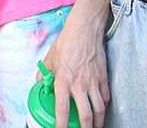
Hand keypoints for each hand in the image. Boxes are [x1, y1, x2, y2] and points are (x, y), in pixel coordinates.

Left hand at [42, 10, 108, 126]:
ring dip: (98, 123)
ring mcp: (94, 82)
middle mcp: (79, 84)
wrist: (85, 29)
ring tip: (95, 127)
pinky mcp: (103, 78)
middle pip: (86, 116)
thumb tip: (40, 84)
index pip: (62, 111)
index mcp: (63, 80)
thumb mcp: (50, 58)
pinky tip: (100, 110)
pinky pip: (105, 98)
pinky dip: (103, 107)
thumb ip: (44, 74)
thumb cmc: (67, 41)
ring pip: (99, 110)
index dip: (61, 126)